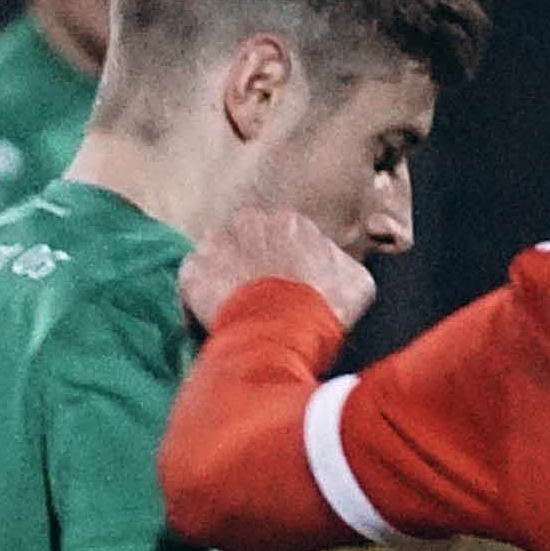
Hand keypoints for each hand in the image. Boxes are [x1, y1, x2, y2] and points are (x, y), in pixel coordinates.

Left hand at [180, 205, 373, 337]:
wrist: (287, 328)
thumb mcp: (357, 282)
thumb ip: (341, 265)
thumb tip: (340, 268)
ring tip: (235, 312)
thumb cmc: (327, 307)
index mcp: (289, 223)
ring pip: (216, 259)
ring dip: (223, 280)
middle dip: (249, 266)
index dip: (282, 264)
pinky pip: (192, 285)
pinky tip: (212, 323)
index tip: (286, 286)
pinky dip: (198, 302)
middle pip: (245, 242)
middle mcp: (249, 223)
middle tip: (259, 300)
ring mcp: (217, 246)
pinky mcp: (193, 274)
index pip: (281, 236)